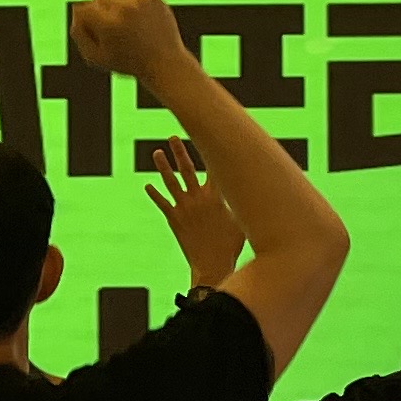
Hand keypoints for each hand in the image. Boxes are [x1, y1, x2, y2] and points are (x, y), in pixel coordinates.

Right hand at [66, 0, 185, 78]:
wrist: (164, 62)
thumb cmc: (127, 63)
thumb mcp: (96, 57)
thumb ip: (79, 34)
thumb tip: (76, 11)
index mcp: (108, 25)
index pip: (84, 9)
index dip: (87, 21)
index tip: (98, 33)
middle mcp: (124, 9)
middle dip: (101, 11)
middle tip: (111, 28)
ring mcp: (140, 1)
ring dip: (114, 2)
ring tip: (123, 21)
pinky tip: (134, 14)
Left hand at [143, 139, 241, 287]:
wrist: (212, 265)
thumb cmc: (231, 246)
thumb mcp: (241, 220)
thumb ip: (240, 204)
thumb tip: (253, 193)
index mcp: (216, 196)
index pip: (212, 167)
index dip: (209, 150)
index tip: (205, 135)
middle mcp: (198, 198)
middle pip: (186, 169)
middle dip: (180, 151)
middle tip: (173, 137)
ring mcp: (184, 208)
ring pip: (170, 182)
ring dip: (163, 167)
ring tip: (157, 153)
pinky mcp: (174, 220)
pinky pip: (162, 203)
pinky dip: (154, 194)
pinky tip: (147, 185)